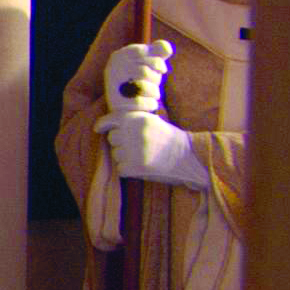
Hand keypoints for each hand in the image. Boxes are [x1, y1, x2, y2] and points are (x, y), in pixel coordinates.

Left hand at [95, 110, 209, 190]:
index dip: (102, 125)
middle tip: (138, 146)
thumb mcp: (152, 121)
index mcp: (137, 119)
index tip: (98, 129)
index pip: (110, 120)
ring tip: (143, 156)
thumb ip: (132, 121)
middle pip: (112, 139)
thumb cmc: (169, 139)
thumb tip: (107, 126)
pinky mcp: (137, 166)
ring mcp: (135, 150)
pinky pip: (121, 169)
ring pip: (116, 155)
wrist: (190, 157)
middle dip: (120, 143)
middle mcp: (134, 132)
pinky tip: (142, 166)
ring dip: (124, 157)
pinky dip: (128, 170)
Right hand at [104, 40, 173, 112]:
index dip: (157, 62)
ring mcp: (113, 87)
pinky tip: (148, 103)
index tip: (159, 68)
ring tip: (151, 94)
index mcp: (119, 56)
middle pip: (144, 71)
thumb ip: (158, 50)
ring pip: (142, 87)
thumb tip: (166, 47)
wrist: (126, 104)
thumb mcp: (149, 61)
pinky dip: (151, 104)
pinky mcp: (117, 104)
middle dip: (156, 78)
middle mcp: (112, 70)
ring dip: (154, 92)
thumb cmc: (141, 78)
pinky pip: (141, 103)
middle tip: (153, 83)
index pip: (142, 53)